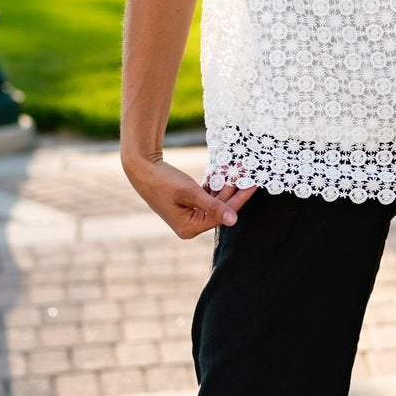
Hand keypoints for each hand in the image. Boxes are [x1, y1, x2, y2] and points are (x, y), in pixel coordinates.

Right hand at [123, 155, 257, 239]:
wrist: (142, 168)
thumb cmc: (163, 182)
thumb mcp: (190, 194)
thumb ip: (213, 207)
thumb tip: (234, 221)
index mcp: (190, 228)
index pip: (222, 215)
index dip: (239, 199)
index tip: (253, 185)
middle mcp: (190, 224)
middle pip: (220, 208)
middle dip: (234, 190)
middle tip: (249, 174)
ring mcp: (189, 214)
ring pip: (215, 200)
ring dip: (226, 185)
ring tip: (239, 169)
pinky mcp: (187, 204)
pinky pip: (207, 195)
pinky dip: (215, 184)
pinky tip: (226, 172)